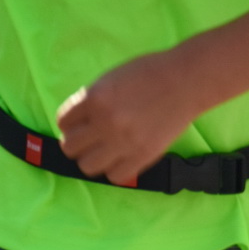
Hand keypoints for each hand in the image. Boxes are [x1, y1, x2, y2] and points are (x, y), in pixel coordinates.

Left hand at [57, 50, 197, 185]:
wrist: (185, 81)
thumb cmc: (149, 73)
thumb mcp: (111, 78)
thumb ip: (92, 99)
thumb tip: (78, 120)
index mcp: (95, 97)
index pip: (63, 121)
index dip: (69, 123)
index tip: (79, 124)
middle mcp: (105, 122)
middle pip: (70, 148)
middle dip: (76, 143)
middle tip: (89, 139)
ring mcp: (124, 141)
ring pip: (88, 166)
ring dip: (92, 159)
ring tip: (104, 151)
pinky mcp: (143, 156)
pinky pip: (115, 176)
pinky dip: (114, 169)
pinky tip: (121, 158)